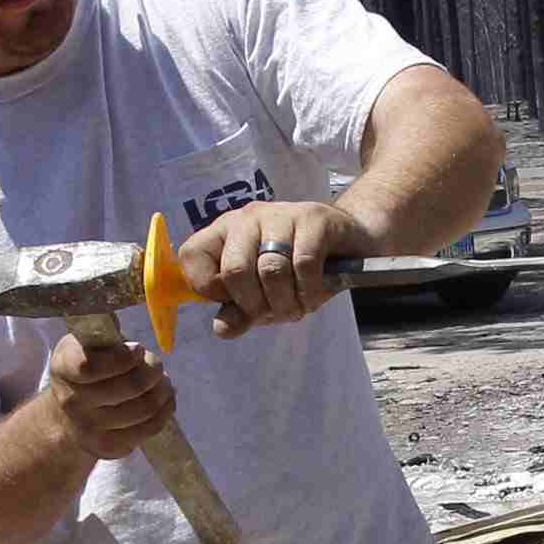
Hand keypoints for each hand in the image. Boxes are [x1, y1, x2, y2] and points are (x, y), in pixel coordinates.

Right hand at [42, 328, 176, 459]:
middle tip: (156, 364)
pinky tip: (166, 400)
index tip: (137, 349)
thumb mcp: (85, 344)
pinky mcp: (107, 447)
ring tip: (163, 381)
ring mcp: (88, 428)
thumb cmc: (87, 367)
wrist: (68, 414)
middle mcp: (71, 401)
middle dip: (152, 370)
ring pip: (142, 409)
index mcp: (63, 368)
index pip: (91, 368)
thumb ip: (104, 335)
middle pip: (128, 387)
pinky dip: (165, 412)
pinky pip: (147, 430)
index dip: (123, 358)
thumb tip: (133, 316)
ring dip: (162, 391)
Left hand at [178, 199, 369, 337]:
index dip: (209, 289)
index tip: (234, 302)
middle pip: (235, 270)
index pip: (192, 256)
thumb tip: (222, 329)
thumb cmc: (298, 271)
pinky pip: (304, 265)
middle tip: (274, 314)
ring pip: (271, 270)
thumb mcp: (264, 295)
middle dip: (256, 306)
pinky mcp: (314, 218)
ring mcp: (281, 214)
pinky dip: (309, 292)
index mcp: (224, 233)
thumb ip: (239, 312)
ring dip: (286, 303)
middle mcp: (247, 219)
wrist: (351, 244)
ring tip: (296, 308)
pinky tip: (313, 296)